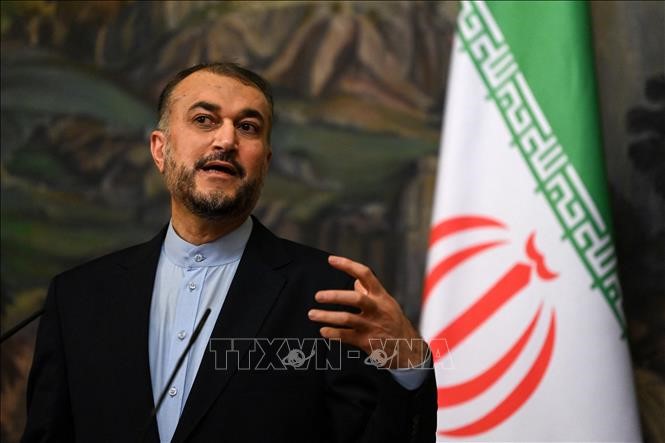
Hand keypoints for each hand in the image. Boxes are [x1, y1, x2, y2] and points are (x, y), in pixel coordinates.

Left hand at [308, 255, 427, 368]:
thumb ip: (371, 292)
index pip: (365, 275)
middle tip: (318, 296)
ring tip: (312, 314)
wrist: (408, 350)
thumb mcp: (387, 304)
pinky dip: (333, 333)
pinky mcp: (368, 342)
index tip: (331, 260)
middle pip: (356, 298)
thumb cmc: (394, 324)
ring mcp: (372, 326)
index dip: (348, 265)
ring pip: (347, 319)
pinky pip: (347, 336)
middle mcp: (377, 309)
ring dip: (327, 316)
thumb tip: (356, 280)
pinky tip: (323, 331)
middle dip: (335, 296)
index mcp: (381, 296)